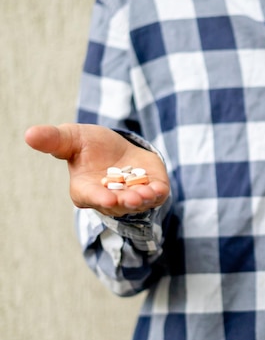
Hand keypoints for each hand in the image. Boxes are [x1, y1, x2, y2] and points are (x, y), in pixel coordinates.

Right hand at [24, 124, 169, 216]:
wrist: (118, 147)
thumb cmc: (90, 146)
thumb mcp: (72, 138)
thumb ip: (54, 140)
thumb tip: (29, 135)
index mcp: (86, 190)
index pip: (91, 197)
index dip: (99, 199)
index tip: (107, 199)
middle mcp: (109, 198)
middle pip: (118, 204)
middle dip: (125, 202)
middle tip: (132, 198)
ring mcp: (132, 196)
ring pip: (138, 203)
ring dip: (143, 199)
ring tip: (146, 194)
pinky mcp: (152, 189)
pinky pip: (156, 196)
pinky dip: (157, 194)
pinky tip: (158, 189)